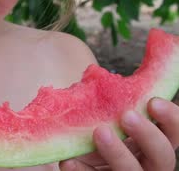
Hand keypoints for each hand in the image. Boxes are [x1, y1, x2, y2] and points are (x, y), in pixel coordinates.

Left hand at [60, 98, 178, 170]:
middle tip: (127, 115)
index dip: (171, 120)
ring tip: (99, 131)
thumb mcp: (106, 116)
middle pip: (163, 158)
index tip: (154, 101)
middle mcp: (146, 165)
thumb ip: (111, 104)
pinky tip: (68, 160)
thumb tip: (95, 74)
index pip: (173, 135)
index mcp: (152, 144)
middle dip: (148, 136)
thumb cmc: (94, 131)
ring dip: (118, 153)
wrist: (73, 157)